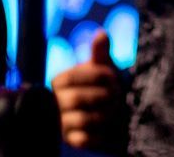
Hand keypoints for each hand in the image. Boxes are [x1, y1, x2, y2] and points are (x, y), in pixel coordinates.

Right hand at [52, 29, 127, 153]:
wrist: (115, 115)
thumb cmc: (106, 86)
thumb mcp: (104, 68)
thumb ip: (100, 53)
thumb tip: (101, 33)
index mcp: (59, 82)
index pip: (72, 77)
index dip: (96, 75)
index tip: (113, 77)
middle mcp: (55, 103)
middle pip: (75, 99)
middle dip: (102, 96)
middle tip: (118, 95)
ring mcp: (62, 123)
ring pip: (81, 120)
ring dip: (104, 115)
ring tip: (116, 110)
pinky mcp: (72, 140)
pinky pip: (83, 140)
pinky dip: (99, 134)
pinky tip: (108, 128)